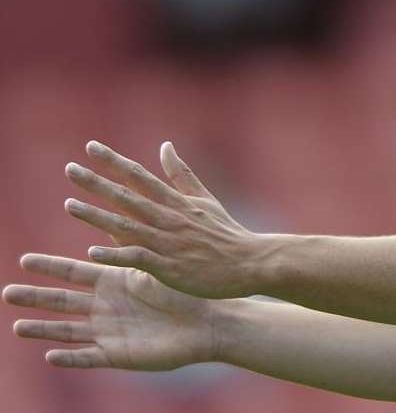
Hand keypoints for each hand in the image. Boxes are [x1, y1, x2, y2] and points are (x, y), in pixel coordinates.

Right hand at [3, 254, 216, 369]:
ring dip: (43, 329)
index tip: (23, 259)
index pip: (75, 272)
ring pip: (68, 331)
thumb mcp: (156, 263)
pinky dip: (71, 357)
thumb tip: (127, 209)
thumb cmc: (184, 291)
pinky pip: (89, 358)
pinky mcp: (117, 354)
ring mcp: (108, 331)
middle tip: (6, 292)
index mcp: (113, 282)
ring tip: (16, 326)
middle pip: (63, 300)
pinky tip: (50, 356)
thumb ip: (137, 243)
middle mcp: (105, 307)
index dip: (50, 267)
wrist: (206, 321)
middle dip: (35, 296)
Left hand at [63, 141, 262, 298]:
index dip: (114, 162)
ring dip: (97, 216)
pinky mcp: (170, 267)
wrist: (251, 262)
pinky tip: (93, 252)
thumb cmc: (227, 233)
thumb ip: (181, 174)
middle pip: (127, 197)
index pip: (139, 176)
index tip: (90, 147)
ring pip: (127, 226)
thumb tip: (164, 146)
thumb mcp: (205, 199)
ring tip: (70, 205)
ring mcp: (169, 242)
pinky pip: (139, 259)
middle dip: (97, 183)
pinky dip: (117, 254)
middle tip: (70, 170)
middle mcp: (169, 218)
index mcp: (176, 201)